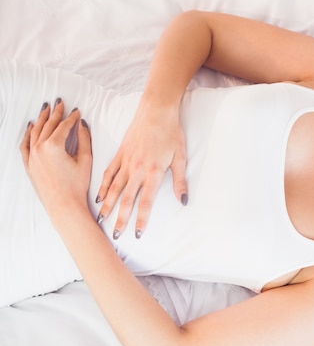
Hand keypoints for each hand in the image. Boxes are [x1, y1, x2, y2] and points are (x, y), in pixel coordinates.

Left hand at [20, 99, 92, 220]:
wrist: (64, 205)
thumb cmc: (76, 185)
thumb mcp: (85, 160)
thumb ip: (84, 139)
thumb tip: (82, 125)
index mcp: (54, 146)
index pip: (63, 126)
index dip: (71, 118)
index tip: (77, 112)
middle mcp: (39, 148)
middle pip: (48, 126)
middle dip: (54, 113)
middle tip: (59, 103)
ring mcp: (32, 157)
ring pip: (34, 132)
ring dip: (40, 119)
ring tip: (45, 109)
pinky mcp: (28, 165)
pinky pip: (25, 145)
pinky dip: (27, 135)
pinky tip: (31, 127)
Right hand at [95, 103, 187, 239]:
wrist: (156, 110)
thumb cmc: (171, 133)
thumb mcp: (180, 157)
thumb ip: (180, 181)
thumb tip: (182, 201)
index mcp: (153, 173)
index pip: (146, 202)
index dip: (141, 220)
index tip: (137, 234)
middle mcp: (137, 169)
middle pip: (126, 199)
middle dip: (120, 219)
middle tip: (116, 235)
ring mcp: (126, 161)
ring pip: (113, 188)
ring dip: (107, 205)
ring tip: (101, 220)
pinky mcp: (120, 153)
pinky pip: (109, 172)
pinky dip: (103, 185)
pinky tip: (98, 196)